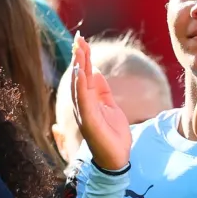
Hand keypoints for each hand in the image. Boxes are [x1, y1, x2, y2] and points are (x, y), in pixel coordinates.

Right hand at [70, 35, 133, 172]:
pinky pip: (83, 100)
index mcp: (89, 101)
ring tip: (79, 50)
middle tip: (79, 38)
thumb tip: (97, 72)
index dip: (84, 58)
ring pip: (79, 85)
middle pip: (79, 76)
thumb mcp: (111, 108)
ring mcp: (84, 112)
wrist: (116, 159)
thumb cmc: (113, 135)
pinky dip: (81, 85)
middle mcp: (83, 105)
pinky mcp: (88, 121)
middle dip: (79, 57)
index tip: (82, 41)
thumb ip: (103, 91)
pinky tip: (81, 72)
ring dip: (79, 67)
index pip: (85, 75)